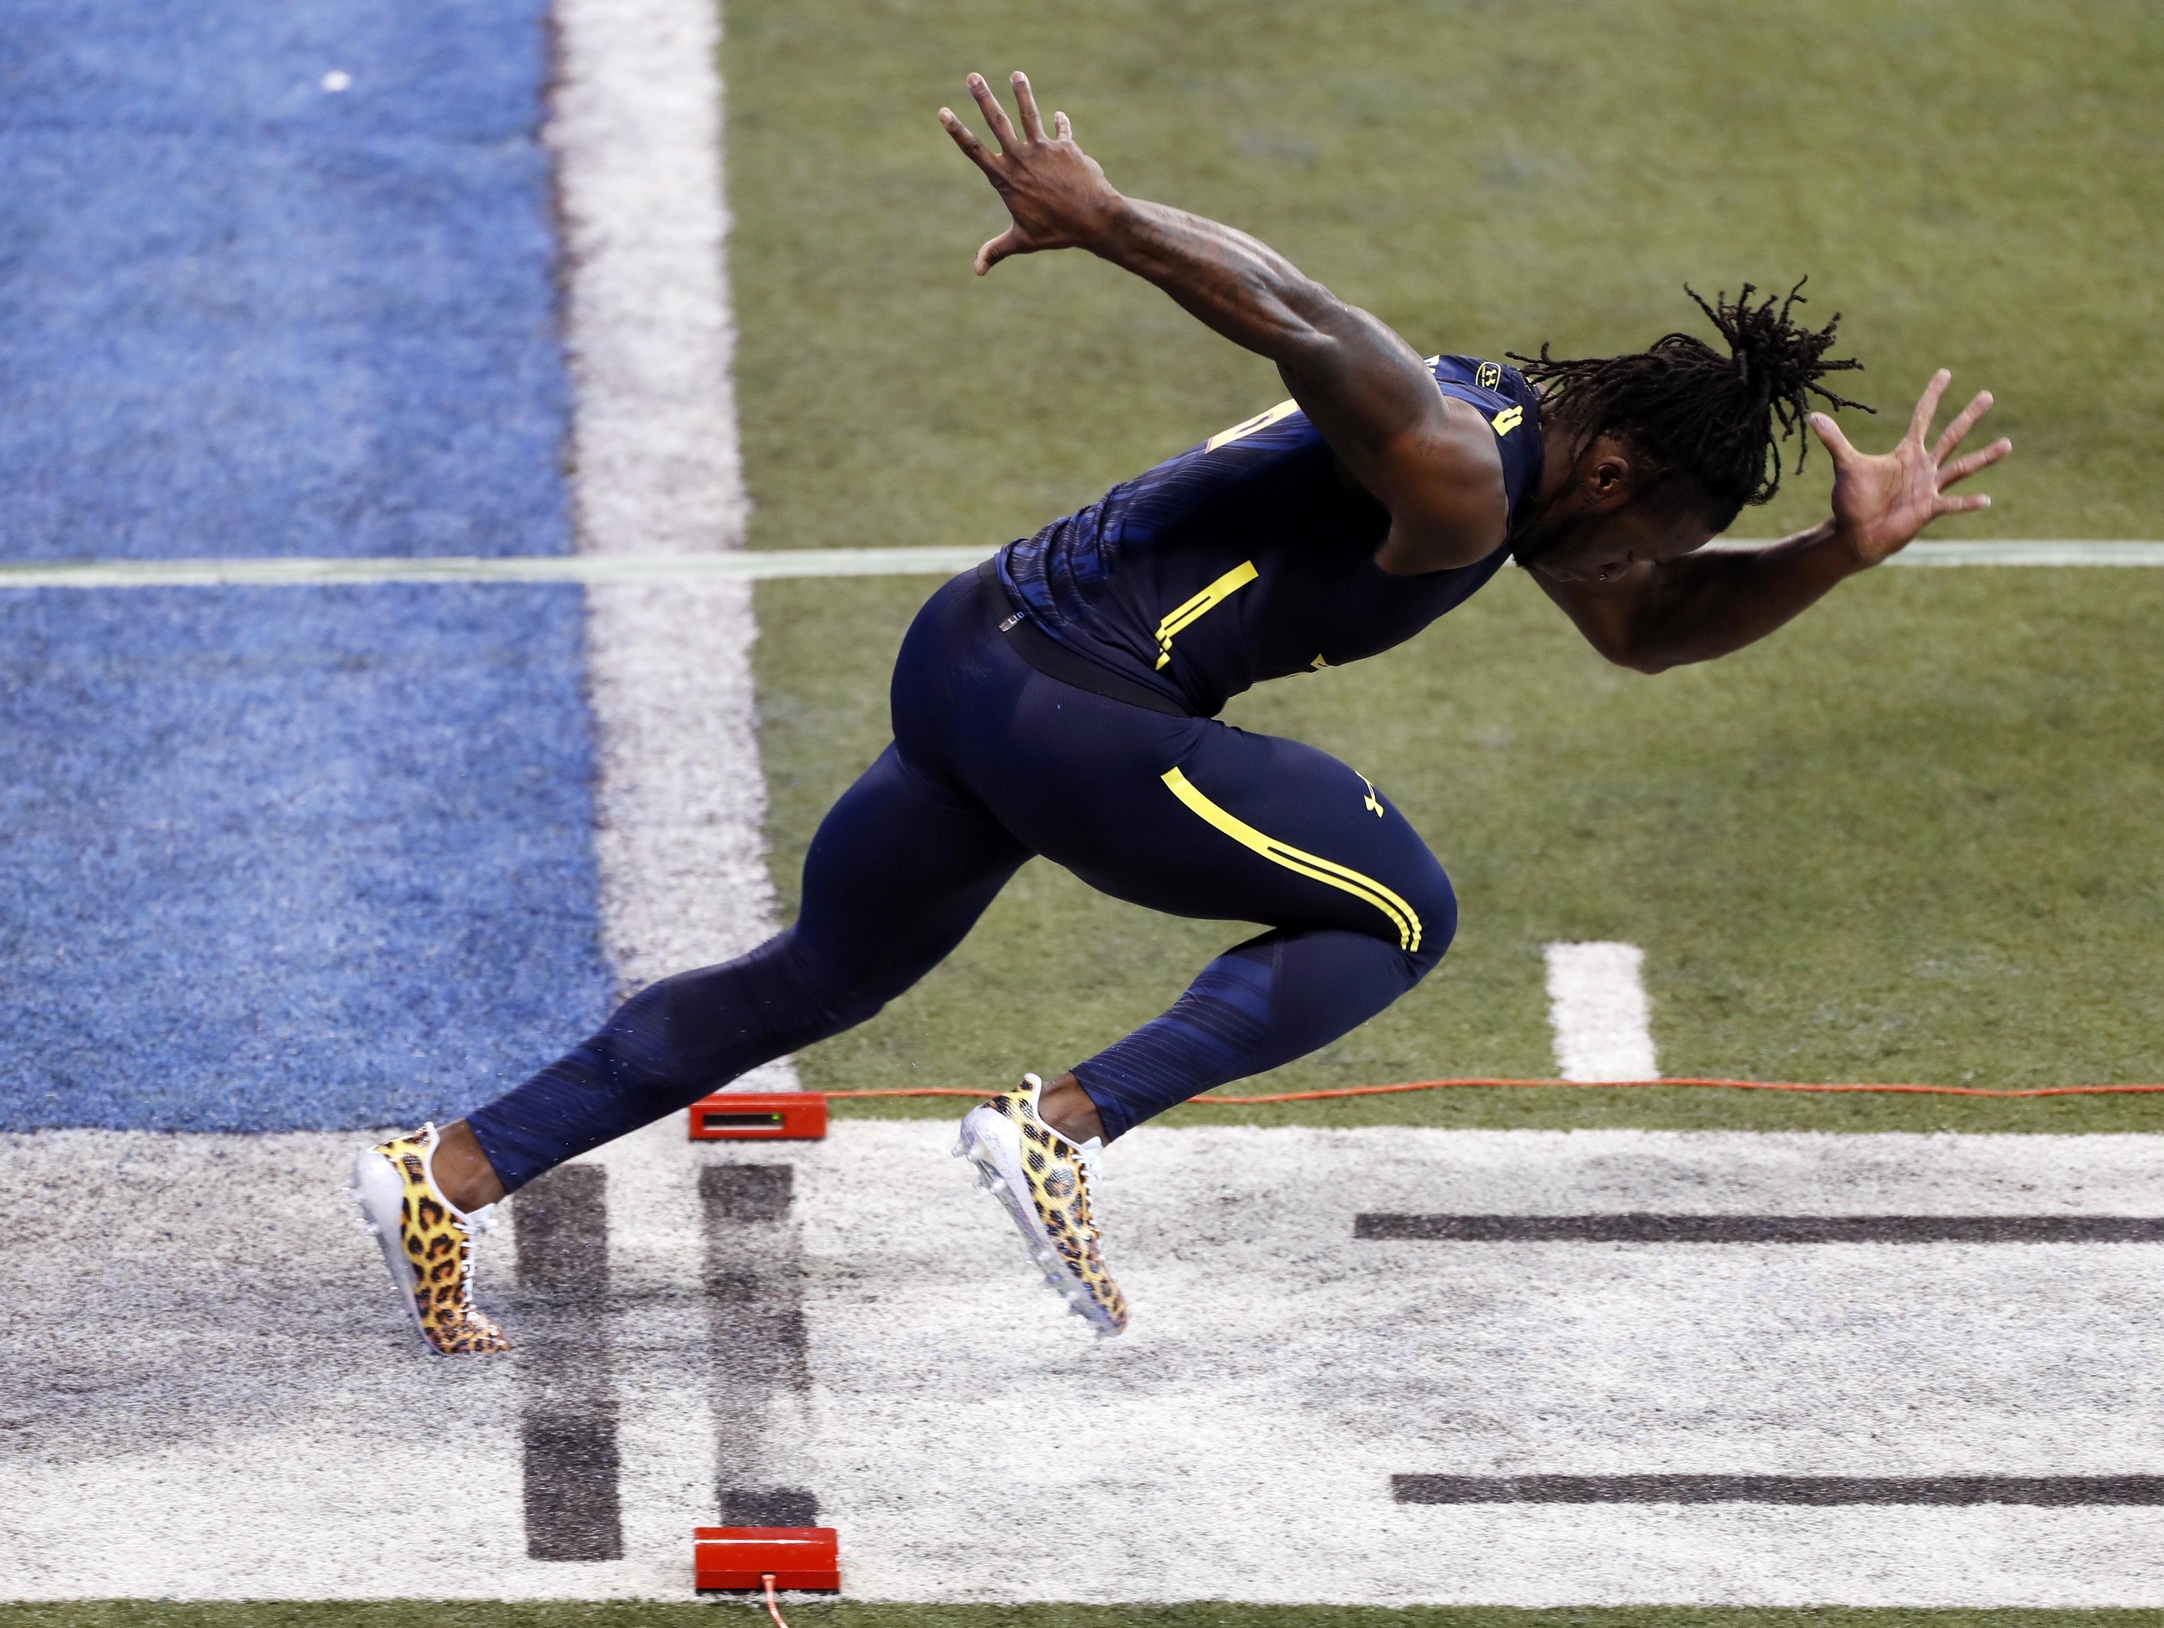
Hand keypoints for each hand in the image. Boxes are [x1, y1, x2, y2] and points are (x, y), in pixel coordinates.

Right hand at [939, 71, 1122, 274]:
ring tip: (1017, 74)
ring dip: (1022, 92)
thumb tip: (977, 271)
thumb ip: (996, 250)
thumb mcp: (1022, 241)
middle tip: (972, 76)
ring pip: (1029, 113)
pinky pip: (1060, 130)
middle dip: (983, 97)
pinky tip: (1058, 116)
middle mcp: (1020, 158)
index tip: (943, 112)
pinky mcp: (1065, 146)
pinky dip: (1060, 124)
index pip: (974, 150)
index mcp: (1004, 178)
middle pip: (997, 121)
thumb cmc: (1056, 232)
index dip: (957, 130)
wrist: (1093, 219)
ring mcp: (1043, 148)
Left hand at [1812, 370, 2010, 565]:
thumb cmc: (1853, 501)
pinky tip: (1985, 500)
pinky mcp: (1928, 509)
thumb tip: (1813, 416)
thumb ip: (1835, 440)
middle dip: (1968, 416)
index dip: (1932, 395)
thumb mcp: (1845, 466)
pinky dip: (1966, 503)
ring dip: (1984, 457)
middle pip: (1951, 435)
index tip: (1945, 372)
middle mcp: (1923, 466)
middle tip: (1988, 395)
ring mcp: (1929, 487)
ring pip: (1962, 467)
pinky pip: (1952, 504)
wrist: (1855, 534)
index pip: (1922, 417)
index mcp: (1905, 453)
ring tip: (2007, 443)